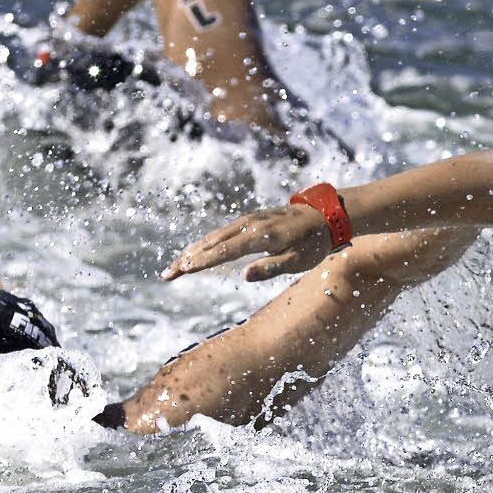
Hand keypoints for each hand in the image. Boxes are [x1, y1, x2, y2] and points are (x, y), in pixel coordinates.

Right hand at [161, 203, 330, 281]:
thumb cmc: (313, 244)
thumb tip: (243, 275)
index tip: (182, 270)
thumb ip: (270, 268)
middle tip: (167, 275)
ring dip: (192, 251)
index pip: (223, 252)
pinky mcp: (250, 220)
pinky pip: (222, 232)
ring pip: (213, 237)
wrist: (326, 216)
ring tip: (175, 267)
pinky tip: (197, 253)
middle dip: (187, 259)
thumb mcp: (297, 262)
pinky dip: (205, 243)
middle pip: (210, 243)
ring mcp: (248, 220)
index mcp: (259, 237)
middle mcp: (249, 225)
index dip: (201, 262)